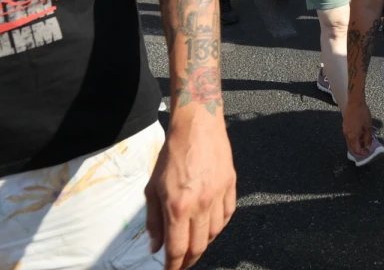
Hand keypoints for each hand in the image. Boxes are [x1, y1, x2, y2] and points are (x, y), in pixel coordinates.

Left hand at [146, 111, 236, 269]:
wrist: (198, 126)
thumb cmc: (172, 155)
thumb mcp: (152, 188)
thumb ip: (154, 220)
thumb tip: (156, 246)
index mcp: (178, 206)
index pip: (177, 249)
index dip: (173, 266)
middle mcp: (201, 204)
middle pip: (199, 246)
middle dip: (189, 261)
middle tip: (181, 264)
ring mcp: (219, 195)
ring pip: (215, 233)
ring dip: (204, 244)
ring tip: (194, 243)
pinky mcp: (231, 186)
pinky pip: (227, 216)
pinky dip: (218, 226)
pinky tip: (209, 226)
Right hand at [343, 99, 373, 158]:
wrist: (355, 102)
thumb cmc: (362, 113)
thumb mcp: (368, 126)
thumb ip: (368, 138)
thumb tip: (367, 146)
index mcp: (352, 136)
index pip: (356, 150)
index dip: (363, 153)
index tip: (369, 152)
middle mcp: (347, 135)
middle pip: (352, 147)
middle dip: (359, 150)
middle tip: (367, 149)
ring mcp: (345, 130)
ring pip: (350, 142)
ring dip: (357, 144)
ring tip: (365, 141)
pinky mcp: (345, 126)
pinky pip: (349, 136)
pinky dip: (354, 139)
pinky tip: (360, 135)